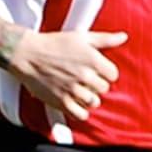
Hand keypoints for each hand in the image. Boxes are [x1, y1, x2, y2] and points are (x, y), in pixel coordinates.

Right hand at [7, 29, 126, 121]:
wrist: (28, 54)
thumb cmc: (54, 44)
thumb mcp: (81, 37)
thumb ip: (105, 39)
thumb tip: (123, 36)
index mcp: (92, 59)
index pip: (113, 75)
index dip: (105, 73)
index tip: (96, 72)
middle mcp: (85, 75)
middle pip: (104, 89)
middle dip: (96, 85)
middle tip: (84, 80)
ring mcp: (73, 90)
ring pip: (94, 102)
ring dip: (89, 98)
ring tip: (79, 91)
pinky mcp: (61, 101)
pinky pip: (81, 115)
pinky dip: (80, 111)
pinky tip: (75, 103)